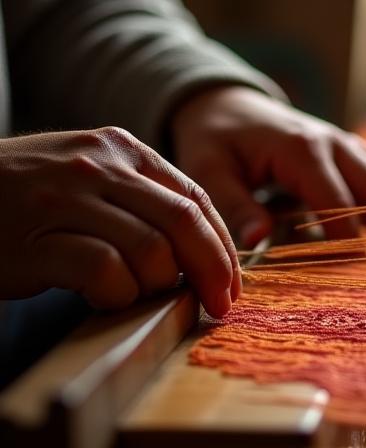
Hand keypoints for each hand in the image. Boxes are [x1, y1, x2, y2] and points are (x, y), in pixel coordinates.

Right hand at [0, 127, 239, 317]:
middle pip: (184, 223)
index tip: (232, 284)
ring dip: (157, 284)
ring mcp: (66, 198)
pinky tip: (105, 296)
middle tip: (219, 305)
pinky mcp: (36, 238)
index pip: (196, 199)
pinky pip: (104, 272)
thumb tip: (205, 251)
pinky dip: (118, 294)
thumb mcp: (94, 176)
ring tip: (138, 292)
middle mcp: (100, 166)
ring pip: (150, 251)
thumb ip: (145, 199)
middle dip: (214, 271)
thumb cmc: (34, 195)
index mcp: (123, 149)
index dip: (223, 246)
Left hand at [171, 86, 365, 246]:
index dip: (347, 243)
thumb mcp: (210, 172)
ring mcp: (344, 141)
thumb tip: (258, 240)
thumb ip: (234, 206)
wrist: (227, 105)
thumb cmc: (215, 142)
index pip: (338, 204)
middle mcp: (332, 142)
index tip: (345, 276)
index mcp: (301, 151)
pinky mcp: (348, 145)